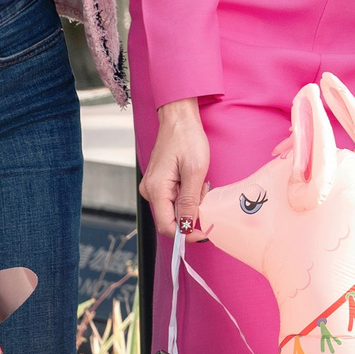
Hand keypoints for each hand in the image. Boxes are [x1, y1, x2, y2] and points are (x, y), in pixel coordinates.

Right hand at [142, 99, 210, 234]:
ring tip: (200, 182)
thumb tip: (187, 226)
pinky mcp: (159, 182)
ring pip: (174, 209)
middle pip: (172, 218)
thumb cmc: (187, 139)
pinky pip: (174, 198)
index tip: (204, 232)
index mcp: (156, 189)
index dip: (186, 234)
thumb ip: (190, 201)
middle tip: (204, 192)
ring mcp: (153, 186)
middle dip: (192, 213)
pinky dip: (188, 195)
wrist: (179, 118)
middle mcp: (150, 190)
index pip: (167, 226)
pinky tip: (194, 180)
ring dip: (191, 202)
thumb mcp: (195, 171)